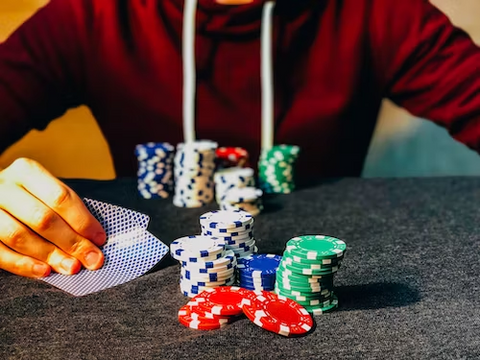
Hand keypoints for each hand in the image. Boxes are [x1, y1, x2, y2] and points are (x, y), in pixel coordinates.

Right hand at [0, 158, 105, 277]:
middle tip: (92, 259)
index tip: (100, 239)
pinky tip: (44, 271)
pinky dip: (23, 264)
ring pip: (19, 236)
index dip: (83, 220)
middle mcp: (4, 187)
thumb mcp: (44, 191)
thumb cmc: (27, 197)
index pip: (60, 197)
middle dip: (72, 242)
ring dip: (50, 255)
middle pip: (42, 218)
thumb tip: (94, 239)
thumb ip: (65, 210)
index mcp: (27, 171)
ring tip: (71, 267)